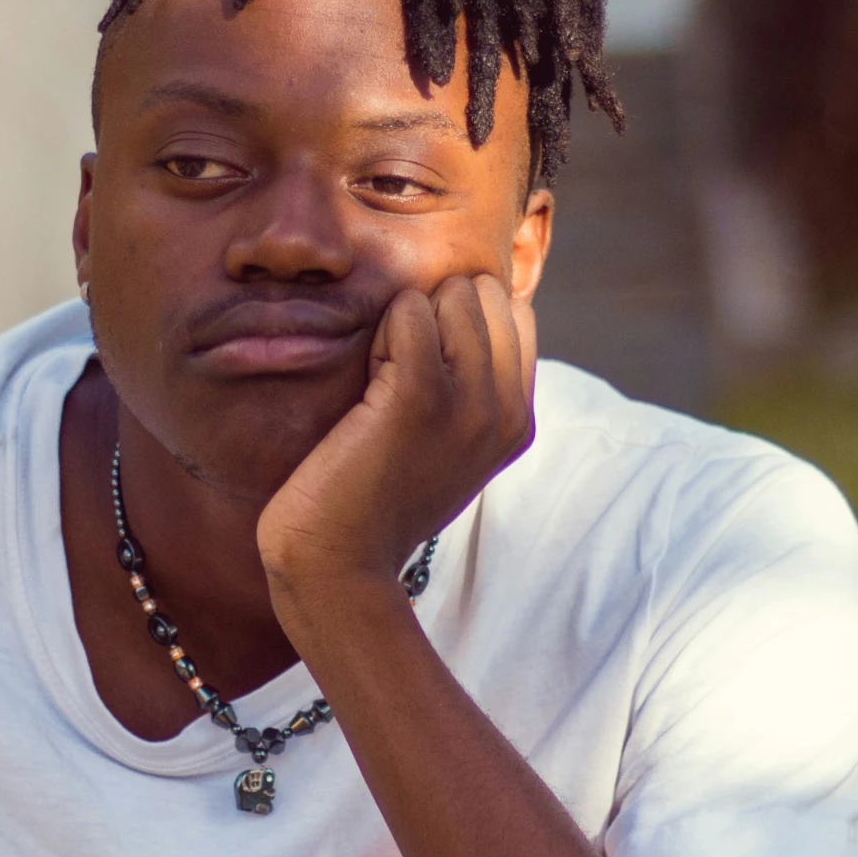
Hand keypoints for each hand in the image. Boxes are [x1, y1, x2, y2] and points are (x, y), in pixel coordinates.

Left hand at [256, 275, 534, 623]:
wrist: (338, 563)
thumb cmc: (374, 500)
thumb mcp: (448, 447)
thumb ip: (472, 390)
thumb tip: (466, 308)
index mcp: (519, 421)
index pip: (515, 313)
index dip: (460, 323)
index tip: (425, 374)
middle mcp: (507, 410)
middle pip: (486, 293)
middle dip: (435, 314)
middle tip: (398, 376)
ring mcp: (469, 401)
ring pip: (452, 294)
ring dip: (406, 321)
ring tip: (382, 383)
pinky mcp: (419, 394)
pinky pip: (409, 309)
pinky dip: (382, 329)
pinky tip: (367, 383)